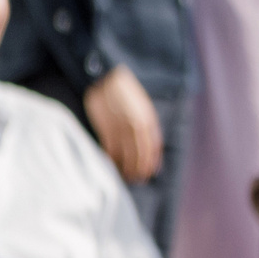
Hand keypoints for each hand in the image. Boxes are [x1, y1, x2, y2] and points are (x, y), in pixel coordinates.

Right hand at [84, 65, 163, 183]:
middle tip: (137, 180)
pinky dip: (111, 160)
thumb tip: (154, 151)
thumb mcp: (145, 109)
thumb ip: (150, 128)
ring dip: (125, 169)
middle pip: (139, 157)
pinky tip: (112, 165)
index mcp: (148, 122)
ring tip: (125, 176)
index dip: (150, 165)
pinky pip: (109, 150)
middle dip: (139, 171)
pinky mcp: (104, 127)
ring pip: (124, 156)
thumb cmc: (128, 94)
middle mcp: (135, 127)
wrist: (107, 78)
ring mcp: (119, 128)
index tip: (148, 174)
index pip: (152, 151)